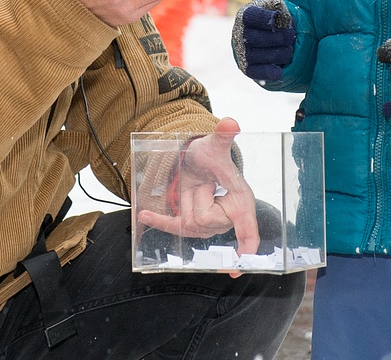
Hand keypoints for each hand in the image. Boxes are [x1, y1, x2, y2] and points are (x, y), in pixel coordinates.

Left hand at [137, 118, 260, 260]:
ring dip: (185, 201)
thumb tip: (231, 123)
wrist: (197, 158)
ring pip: (188, 225)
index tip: (236, 268)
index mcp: (240, 202)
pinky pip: (173, 226)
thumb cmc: (211, 154)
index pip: (247, 231)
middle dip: (197, 199)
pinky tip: (143, 215)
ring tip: (194, 186)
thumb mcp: (216, 144)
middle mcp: (226, 218)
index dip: (245, 249)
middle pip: (203, 222)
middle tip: (204, 183)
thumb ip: (224, 135)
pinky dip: (158, 220)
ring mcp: (208, 224)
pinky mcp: (189, 223)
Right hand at [232, 0, 295, 81]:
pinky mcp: (247, 68)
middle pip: (258, 38)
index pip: (250, 17)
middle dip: (279, 38)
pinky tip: (280, 70)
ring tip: (289, 50)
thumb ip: (277, 6)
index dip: (264, 19)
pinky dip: (269, 72)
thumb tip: (278, 14)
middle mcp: (239, 34)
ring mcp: (242, 52)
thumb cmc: (275, 18)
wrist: (268, 36)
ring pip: (260, 56)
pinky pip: (256, 72)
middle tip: (291, 37)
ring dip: (280, 54)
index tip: (276, 19)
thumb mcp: (276, 6)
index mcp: (245, 15)